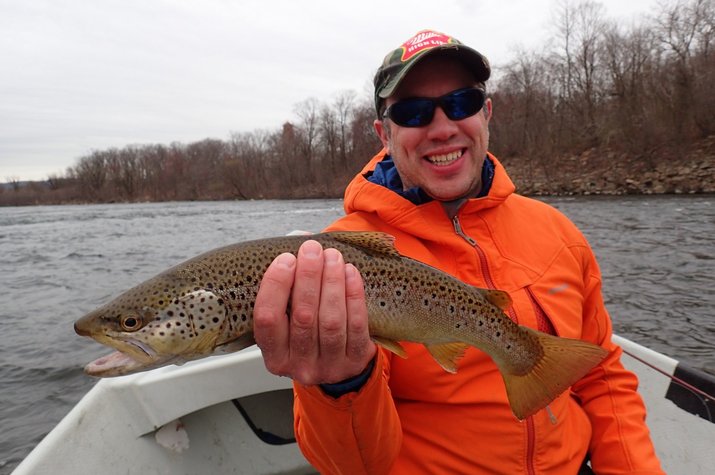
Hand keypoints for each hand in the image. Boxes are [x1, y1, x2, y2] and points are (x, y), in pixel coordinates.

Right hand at [254, 240, 375, 385]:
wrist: (338, 367)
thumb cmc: (307, 333)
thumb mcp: (288, 319)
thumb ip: (286, 284)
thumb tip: (298, 239)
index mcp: (274, 356)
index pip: (267, 318)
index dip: (276, 285)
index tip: (286, 258)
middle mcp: (299, 365)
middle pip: (303, 316)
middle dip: (308, 276)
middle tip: (312, 249)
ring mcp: (329, 366)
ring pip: (331, 320)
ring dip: (332, 282)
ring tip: (332, 256)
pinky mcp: (355, 361)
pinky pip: (356, 324)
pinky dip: (353, 294)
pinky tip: (350, 273)